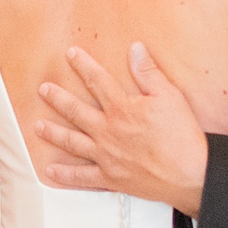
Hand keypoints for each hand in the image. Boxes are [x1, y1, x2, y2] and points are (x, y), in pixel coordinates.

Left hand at [34, 44, 209, 211]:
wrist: (189, 173)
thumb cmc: (182, 135)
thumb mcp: (170, 96)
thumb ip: (148, 72)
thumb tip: (135, 48)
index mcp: (121, 108)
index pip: (97, 81)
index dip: (83, 65)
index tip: (70, 54)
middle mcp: (107, 131)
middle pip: (76, 111)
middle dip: (57, 98)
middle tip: (43, 90)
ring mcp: (106, 156)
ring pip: (72, 141)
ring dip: (53, 133)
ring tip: (37, 126)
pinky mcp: (110, 178)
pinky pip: (82, 177)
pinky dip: (65, 175)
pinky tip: (50, 171)